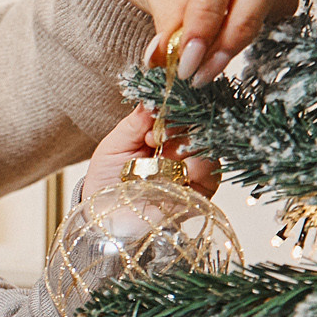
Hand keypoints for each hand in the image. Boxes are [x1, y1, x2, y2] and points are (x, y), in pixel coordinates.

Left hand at [82, 102, 218, 201]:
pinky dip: (197, 166)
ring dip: (186, 146)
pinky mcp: (201, 191)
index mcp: (162, 134)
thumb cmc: (107, 181)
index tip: (154, 114)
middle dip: (178, 126)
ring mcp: (192, 168)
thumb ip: (134, 122)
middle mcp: (181, 149)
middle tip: (154, 137)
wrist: (105, 218)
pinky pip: (211, 172)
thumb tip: (152, 99)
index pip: (179, 110)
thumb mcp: (114, 145)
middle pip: (197, 124)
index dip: (172, 107)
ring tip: (162, 154)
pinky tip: (179, 169)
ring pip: (207, 145)